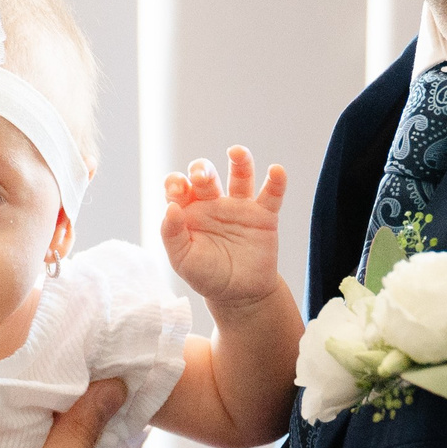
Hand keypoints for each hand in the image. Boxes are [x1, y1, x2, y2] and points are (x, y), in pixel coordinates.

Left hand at [161, 146, 287, 312]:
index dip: (176, 182)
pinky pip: (272, 195)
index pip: (179, 188)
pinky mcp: (264, 216)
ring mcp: (239, 207)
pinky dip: (276, 182)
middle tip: (202, 176)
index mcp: (189, 212)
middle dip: (202, 169)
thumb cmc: (206, 276)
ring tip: (236, 152)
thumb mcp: (183, 260)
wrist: (239, 295)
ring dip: (240, 161)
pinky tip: (276, 171)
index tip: (177, 188)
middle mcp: (213, 204)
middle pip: (206, 175)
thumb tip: (170, 208)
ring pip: (240, 176)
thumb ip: (172, 235)